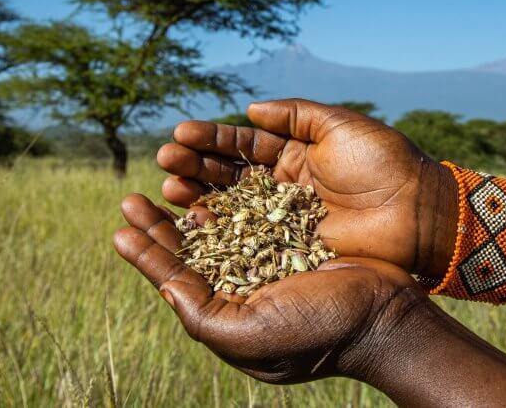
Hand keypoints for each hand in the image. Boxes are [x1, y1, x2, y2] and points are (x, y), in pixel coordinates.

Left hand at [112, 192, 432, 383]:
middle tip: (132, 197)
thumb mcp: (245, 334)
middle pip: (192, 245)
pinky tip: (213, 171)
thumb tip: (160, 284)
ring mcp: (269, 253)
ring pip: (220, 218)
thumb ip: (199, 311)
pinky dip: (232, 187)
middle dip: (161, 221)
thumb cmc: (314, 334)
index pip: (177, 277)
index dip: (148, 251)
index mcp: (228, 311)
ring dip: (192, 196)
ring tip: (168, 174)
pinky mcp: (294, 228)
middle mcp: (243, 282)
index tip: (122, 225)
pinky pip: (255, 203)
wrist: (383, 316)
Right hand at [157, 99, 458, 277]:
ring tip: (169, 188)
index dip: (211, 139)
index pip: (242, 144)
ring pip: (232, 205)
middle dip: (195, 166)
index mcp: (295, 152)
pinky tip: (194, 221)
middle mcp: (283, 185)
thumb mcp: (340, 126)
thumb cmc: (384, 163)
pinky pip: (249, 238)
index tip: (180, 134)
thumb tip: (249, 111)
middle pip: (229, 174)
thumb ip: (295, 115)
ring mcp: (284, 218)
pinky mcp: (291, 247)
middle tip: (164, 161)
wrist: (418, 212)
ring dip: (199, 196)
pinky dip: (221, 230)